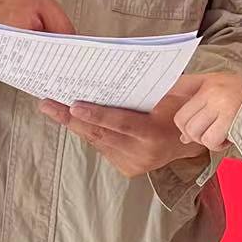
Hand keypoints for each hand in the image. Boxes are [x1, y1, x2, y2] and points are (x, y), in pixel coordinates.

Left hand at [38, 91, 205, 177]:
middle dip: (70, 119)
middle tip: (47, 104)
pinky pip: (102, 146)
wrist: (193, 140)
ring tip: (53, 108)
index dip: (95, 114)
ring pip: (97, 141)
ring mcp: (133, 164)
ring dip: (74, 125)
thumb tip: (111, 74)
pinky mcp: (127, 168)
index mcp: (153, 134)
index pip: (119, 123)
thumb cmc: (180, 109)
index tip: (72, 106)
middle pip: (100, 134)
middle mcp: (141, 153)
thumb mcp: (170, 95)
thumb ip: (143, 89)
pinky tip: (73, 119)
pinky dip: (88, 132)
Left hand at [166, 73, 241, 151]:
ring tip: (220, 136)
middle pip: (181, 118)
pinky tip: (228, 140)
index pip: (177, 87)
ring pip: (193, 131)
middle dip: (191, 132)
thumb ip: (203, 104)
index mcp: (209, 80)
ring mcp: (220, 104)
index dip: (174, 107)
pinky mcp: (230, 119)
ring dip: (205, 140)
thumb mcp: (228, 90)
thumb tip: (183, 135)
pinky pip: (210, 140)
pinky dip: (217, 145)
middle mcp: (212, 90)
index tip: (180, 121)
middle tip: (207, 133)